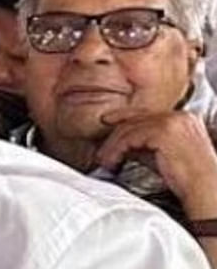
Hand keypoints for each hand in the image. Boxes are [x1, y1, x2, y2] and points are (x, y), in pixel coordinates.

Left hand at [97, 108, 216, 218]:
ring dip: (112, 145)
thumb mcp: (163, 154)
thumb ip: (145, 144)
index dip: (124, 116)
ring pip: (131, 128)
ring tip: (104, 160)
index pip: (148, 113)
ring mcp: (173, 122)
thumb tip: (123, 143)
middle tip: (101, 146)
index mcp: (184, 118)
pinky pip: (131, 137)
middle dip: (115, 132)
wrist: (205, 190)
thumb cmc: (188, 179)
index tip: (107, 121)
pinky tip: (112, 161)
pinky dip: (117, 149)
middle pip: (137, 119)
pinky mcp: (164, 132)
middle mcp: (180, 116)